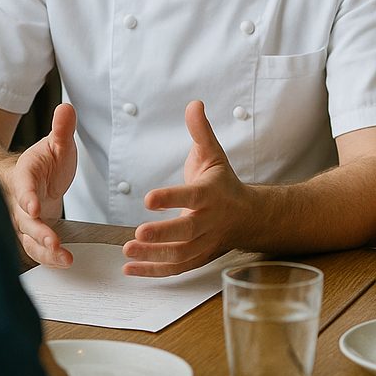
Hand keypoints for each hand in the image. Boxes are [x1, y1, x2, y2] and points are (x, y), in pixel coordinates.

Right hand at [12, 103, 76, 267]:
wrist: (34, 178)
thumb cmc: (44, 162)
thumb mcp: (56, 143)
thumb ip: (62, 130)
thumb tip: (66, 108)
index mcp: (22, 174)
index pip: (21, 185)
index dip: (26, 195)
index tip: (32, 205)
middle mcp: (18, 201)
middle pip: (23, 217)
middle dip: (36, 229)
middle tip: (52, 239)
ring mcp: (23, 220)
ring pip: (27, 238)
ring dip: (43, 249)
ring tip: (62, 256)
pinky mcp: (31, 234)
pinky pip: (36, 249)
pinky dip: (48, 257)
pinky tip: (65, 261)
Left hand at [122, 100, 246, 277]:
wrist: (248, 216)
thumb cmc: (223, 184)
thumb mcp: (213, 154)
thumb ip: (201, 131)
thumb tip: (194, 104)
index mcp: (211, 194)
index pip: (192, 196)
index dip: (171, 198)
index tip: (148, 198)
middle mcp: (209, 221)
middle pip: (187, 232)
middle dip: (163, 234)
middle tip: (138, 234)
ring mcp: (204, 243)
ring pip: (181, 254)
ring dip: (154, 256)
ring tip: (128, 251)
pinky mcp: (197, 258)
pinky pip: (175, 269)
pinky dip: (153, 272)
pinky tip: (130, 269)